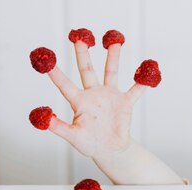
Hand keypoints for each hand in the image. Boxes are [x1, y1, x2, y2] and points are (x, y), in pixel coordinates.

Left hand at [46, 42, 145, 158]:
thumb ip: (58, 127)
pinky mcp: (125, 103)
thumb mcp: (73, 136)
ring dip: (113, 58)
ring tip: (114, 42)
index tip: (47, 60)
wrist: (109, 150)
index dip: (56, 73)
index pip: (65, 84)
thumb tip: (43, 118)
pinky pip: (135, 90)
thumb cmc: (89, 144)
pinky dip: (142, 82)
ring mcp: (109, 97)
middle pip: (87, 70)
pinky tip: (148, 72)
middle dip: (83, 54)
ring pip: (111, 73)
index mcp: (79, 102)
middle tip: (79, 37)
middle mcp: (93, 95)